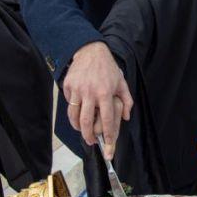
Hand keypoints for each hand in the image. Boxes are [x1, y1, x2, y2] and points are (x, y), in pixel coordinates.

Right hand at [62, 42, 132, 157]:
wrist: (90, 51)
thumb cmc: (108, 68)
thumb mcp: (121, 82)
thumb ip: (127, 100)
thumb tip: (127, 117)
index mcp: (105, 93)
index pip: (107, 119)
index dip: (108, 134)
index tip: (108, 145)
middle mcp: (90, 93)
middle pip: (86, 122)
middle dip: (88, 136)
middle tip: (91, 142)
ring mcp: (77, 90)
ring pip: (74, 116)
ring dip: (77, 127)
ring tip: (82, 131)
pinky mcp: (68, 86)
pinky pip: (69, 104)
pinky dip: (73, 111)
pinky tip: (78, 112)